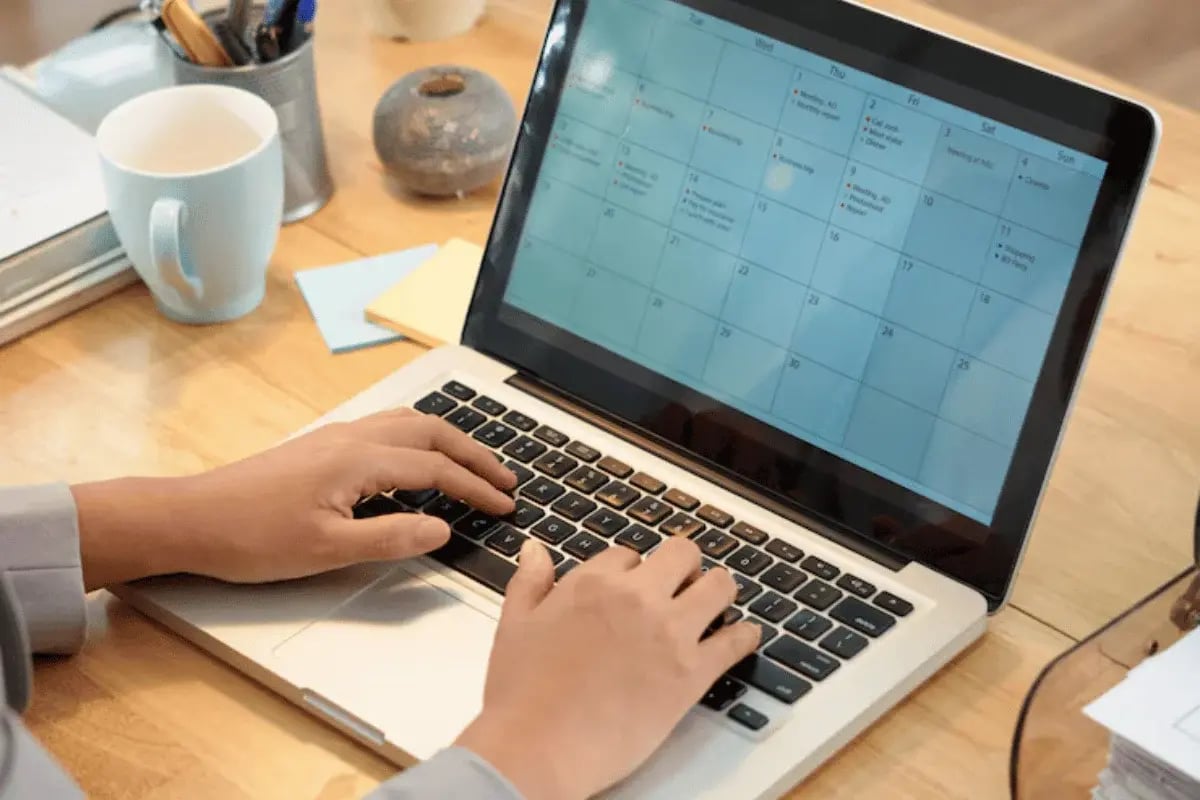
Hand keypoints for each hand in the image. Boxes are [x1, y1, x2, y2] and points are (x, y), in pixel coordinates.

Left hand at [72, 410, 515, 588]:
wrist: (191, 518)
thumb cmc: (253, 537)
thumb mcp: (326, 550)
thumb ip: (391, 537)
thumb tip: (443, 528)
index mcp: (359, 460)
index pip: (435, 468)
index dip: (475, 487)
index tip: (505, 505)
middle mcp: (352, 437)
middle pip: (429, 432)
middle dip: (473, 453)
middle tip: (504, 479)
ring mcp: (335, 437)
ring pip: (408, 423)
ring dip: (447, 441)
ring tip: (472, 464)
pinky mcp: (321, 445)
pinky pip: (387, 429)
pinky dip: (419, 440)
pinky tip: (417, 462)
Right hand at [455, 537, 759, 799]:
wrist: (538, 747)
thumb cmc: (521, 695)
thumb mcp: (513, 626)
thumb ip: (530, 582)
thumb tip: (537, 549)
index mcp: (593, 583)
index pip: (629, 554)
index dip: (635, 569)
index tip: (636, 584)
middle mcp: (636, 598)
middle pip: (682, 555)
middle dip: (684, 566)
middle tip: (684, 582)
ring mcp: (669, 633)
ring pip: (718, 586)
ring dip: (719, 590)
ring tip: (716, 601)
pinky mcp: (692, 673)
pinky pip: (735, 641)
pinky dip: (744, 636)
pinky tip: (744, 636)